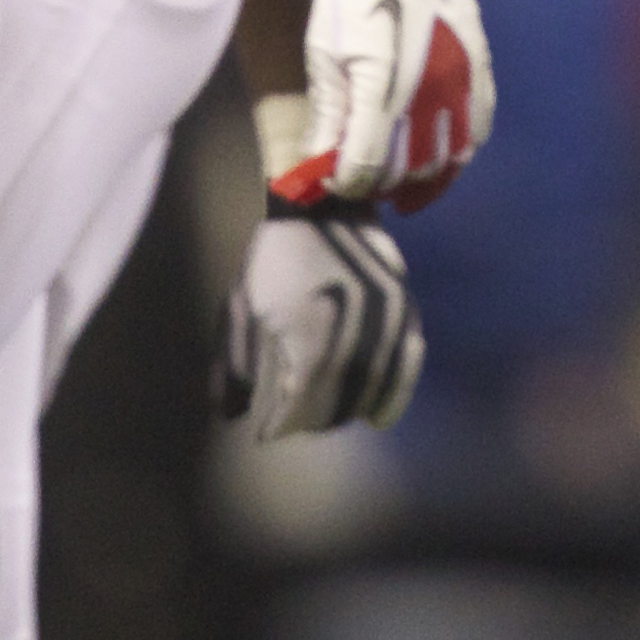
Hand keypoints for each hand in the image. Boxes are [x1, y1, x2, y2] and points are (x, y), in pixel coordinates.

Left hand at [216, 196, 422, 439]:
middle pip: (336, 399)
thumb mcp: (242, 309)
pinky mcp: (404, 310)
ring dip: (347, 411)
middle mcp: (353, 329)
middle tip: (295, 424)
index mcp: (309, 330)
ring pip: (371, 388)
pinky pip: (407, 363)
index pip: (300, 401)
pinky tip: (378, 418)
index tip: (267, 435)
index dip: (283, 425)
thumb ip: (234, 367)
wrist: (323, 204)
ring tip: (327, 418)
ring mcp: (384, 320)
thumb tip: (231, 418)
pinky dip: (394, 395)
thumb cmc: (273, 258)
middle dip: (312, 420)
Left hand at [287, 0, 494, 209]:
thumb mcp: (325, 51)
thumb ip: (328, 113)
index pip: (365, 165)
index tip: (330, 178)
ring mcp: (461, 83)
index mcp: (382, 88)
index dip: (344, 182)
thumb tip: (319, 162)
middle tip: (358, 176)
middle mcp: (429, 93)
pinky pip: (477, 130)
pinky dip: (456, 152)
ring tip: (397, 177)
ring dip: (419, 178)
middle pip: (407, 170)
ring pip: (447, 160)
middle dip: (378, 182)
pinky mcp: (479, 71)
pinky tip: (436, 153)